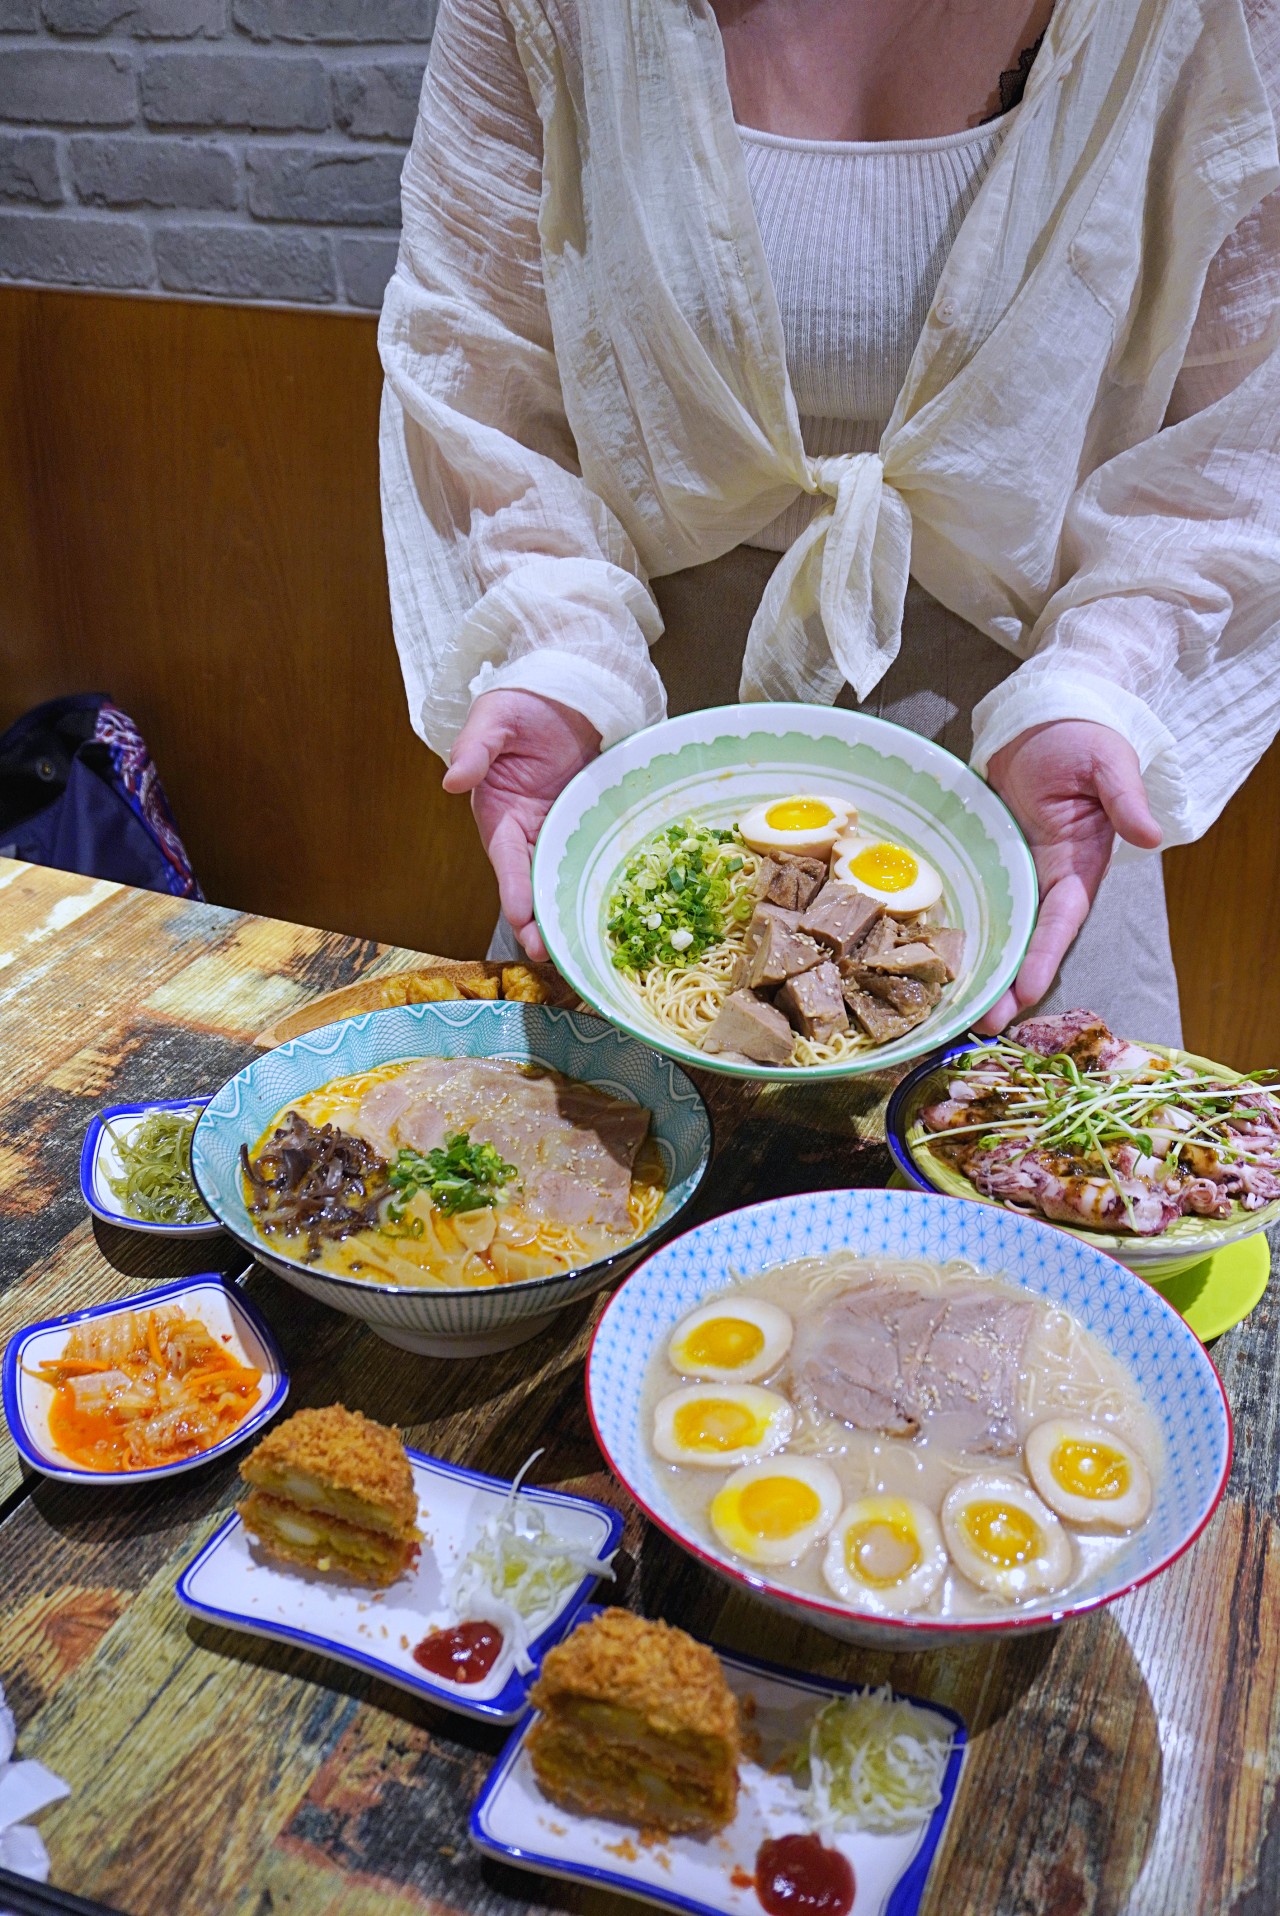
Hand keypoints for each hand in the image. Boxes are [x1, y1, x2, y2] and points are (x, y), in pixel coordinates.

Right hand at [443, 689, 600, 961]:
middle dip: (541, 921)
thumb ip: (476, 748)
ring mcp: (561, 832)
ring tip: (581, 951)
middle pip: (534, 884)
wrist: (571, 687)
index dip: (514, 889)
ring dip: (570, 914)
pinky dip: (600, 886)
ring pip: (564, 881)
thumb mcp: (494, 717)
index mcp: (499, 813)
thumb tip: (454, 780)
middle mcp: (528, 831)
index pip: (505, 858)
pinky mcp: (590, 826)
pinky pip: (593, 860)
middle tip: (553, 954)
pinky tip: (615, 911)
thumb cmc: (524, 701)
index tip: (522, 918)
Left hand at [975, 719, 1161, 1033]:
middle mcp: (1049, 878)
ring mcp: (1017, 872)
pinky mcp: (989, 859)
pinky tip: (940, 959)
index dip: (1043, 956)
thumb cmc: (1082, 737)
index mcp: (1080, 863)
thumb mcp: (1109, 763)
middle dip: (1008, 983)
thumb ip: (1125, 799)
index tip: (1025, 991)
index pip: (1062, 919)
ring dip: (984, 969)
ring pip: (1001, 930)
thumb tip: (1150, 834)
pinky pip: (977, 901)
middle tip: (983, 1023)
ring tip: (960, 1011)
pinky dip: (965, 931)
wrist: (1044, 714)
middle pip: (1028, 940)